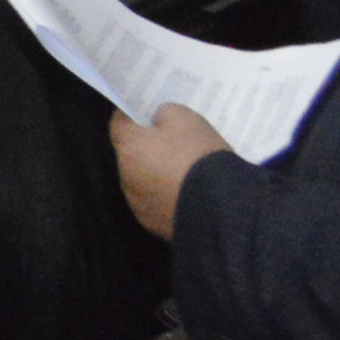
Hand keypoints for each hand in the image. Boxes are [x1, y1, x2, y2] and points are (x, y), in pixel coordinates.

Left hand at [110, 103, 228, 239]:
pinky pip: (156, 204)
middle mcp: (125, 177)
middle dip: (146, 148)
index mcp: (128, 148)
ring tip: (183, 173)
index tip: (147, 114)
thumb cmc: (198, 156)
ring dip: (155, 175)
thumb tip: (157, 122)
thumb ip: (164, 114)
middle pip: (131, 155)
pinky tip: (188, 195)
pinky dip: (166, 197)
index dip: (133, 116)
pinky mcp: (154, 226)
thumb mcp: (185, 119)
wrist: (221, 208)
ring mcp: (138, 205)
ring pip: (142, 182)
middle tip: (171, 144)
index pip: (119, 123)